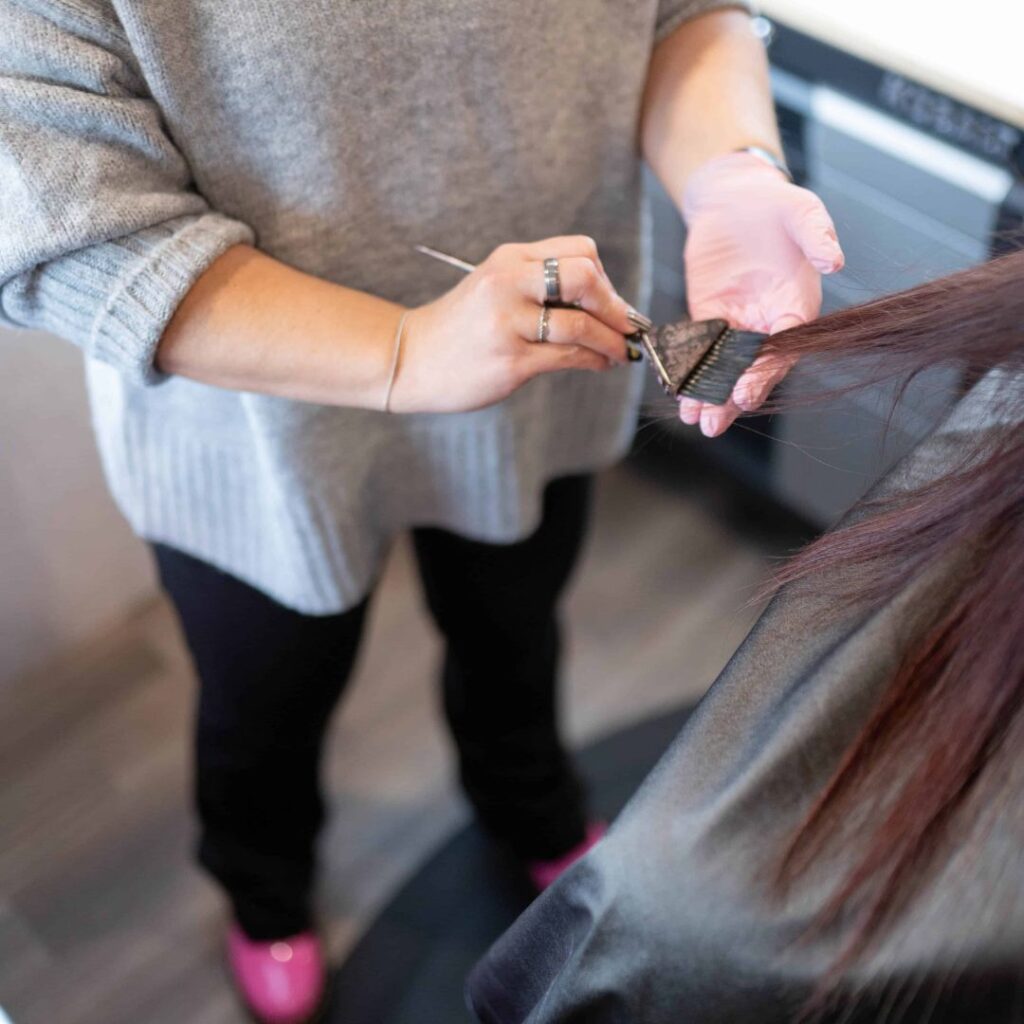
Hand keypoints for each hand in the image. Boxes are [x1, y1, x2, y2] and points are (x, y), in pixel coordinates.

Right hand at [390, 237, 634, 412]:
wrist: (411, 359)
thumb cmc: (462, 327)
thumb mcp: (495, 288)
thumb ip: (540, 285)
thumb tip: (605, 303)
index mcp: (509, 260)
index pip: (580, 252)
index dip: (606, 278)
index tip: (611, 303)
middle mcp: (508, 284)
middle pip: (586, 277)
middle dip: (616, 305)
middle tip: (627, 326)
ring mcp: (508, 322)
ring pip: (582, 323)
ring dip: (612, 341)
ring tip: (619, 353)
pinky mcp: (510, 360)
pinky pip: (569, 356)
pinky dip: (594, 360)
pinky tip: (599, 364)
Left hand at [679, 151, 843, 435]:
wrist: (734, 196)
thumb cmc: (774, 204)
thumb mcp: (800, 209)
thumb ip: (817, 233)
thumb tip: (834, 258)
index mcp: (797, 304)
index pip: (784, 346)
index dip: (765, 369)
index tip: (746, 388)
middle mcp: (769, 322)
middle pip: (753, 368)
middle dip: (733, 397)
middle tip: (714, 423)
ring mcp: (739, 323)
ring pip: (725, 368)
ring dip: (710, 396)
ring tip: (696, 421)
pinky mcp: (710, 318)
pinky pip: (700, 351)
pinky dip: (691, 373)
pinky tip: (681, 397)